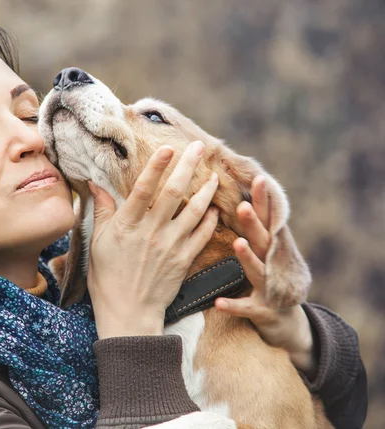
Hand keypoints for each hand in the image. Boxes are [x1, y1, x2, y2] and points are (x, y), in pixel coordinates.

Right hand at [87, 142, 218, 339]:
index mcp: (128, 225)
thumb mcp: (97, 243)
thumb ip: (101, 211)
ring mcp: (171, 245)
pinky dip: (210, 220)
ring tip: (214, 174)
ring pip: (195, 211)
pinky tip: (214, 208)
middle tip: (199, 147)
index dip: (157, 166)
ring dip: (206, 190)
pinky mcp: (184, 259)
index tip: (168, 147)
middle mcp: (152, 231)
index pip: (144, 188)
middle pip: (174, 192)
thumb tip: (94, 183)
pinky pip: (203, 235)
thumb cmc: (107, 278)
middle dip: (188, 166)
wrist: (128, 313)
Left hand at [215, 176, 316, 375]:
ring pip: (258, 270)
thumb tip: (239, 198)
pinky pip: (246, 308)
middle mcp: (273, 264)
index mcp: (269, 248)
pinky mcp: (263, 311)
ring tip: (238, 243)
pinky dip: (234, 305)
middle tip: (243, 206)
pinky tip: (218, 303)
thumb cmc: (270, 280)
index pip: (266, 220)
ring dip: (248, 258)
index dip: (262, 200)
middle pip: (263, 240)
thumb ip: (255, 230)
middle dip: (254, 223)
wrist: (288, 324)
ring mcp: (270, 288)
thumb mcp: (265, 254)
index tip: (257, 177)